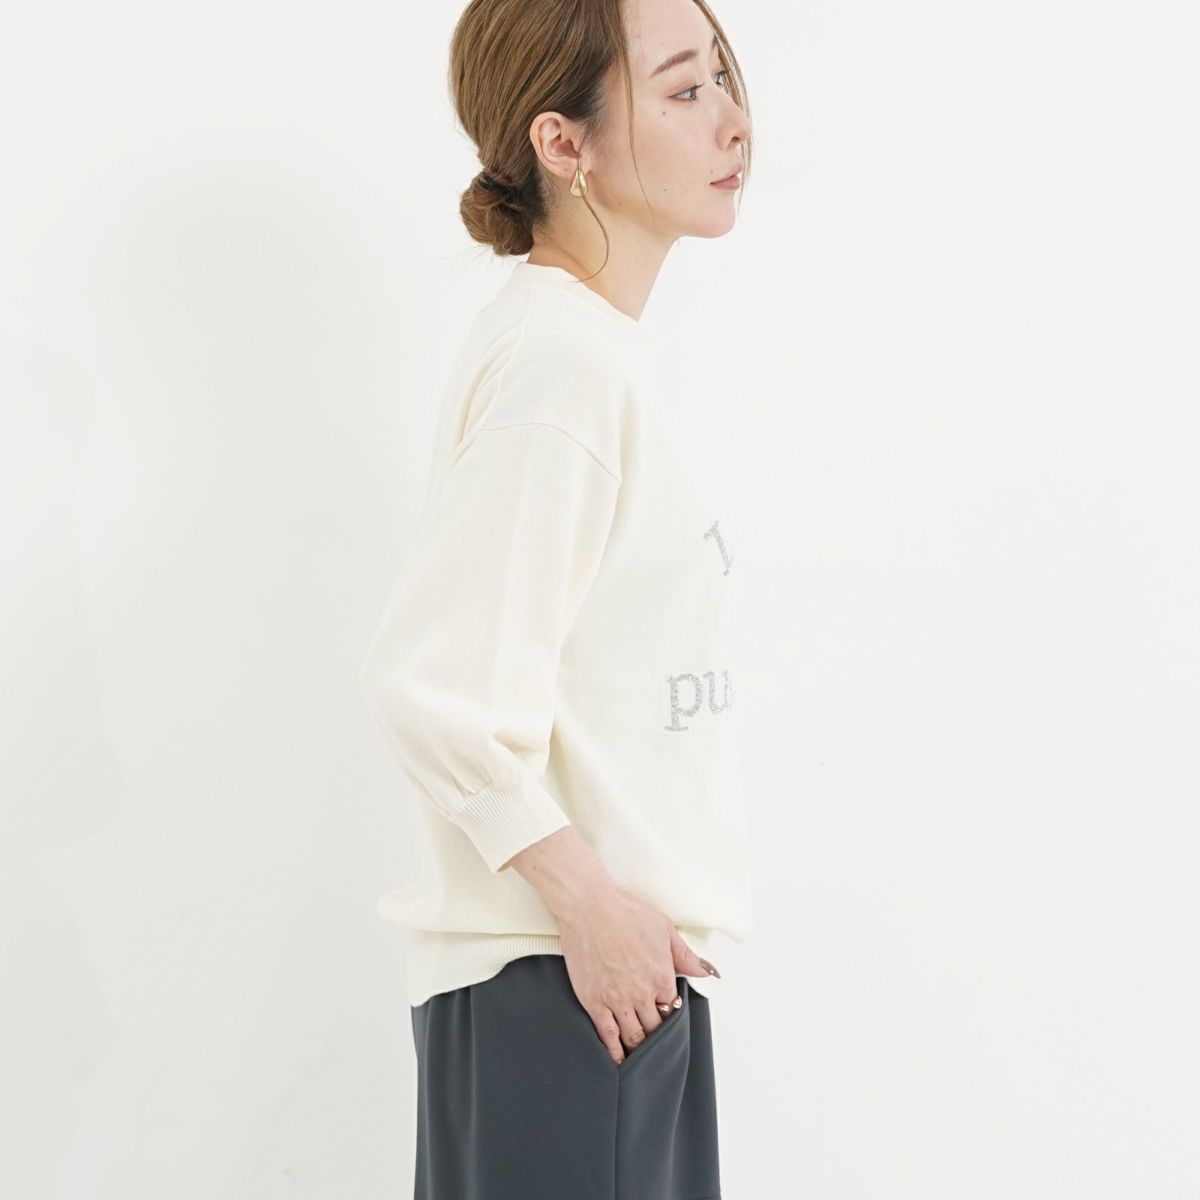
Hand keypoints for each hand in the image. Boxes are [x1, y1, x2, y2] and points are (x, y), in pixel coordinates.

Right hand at [556, 884, 719, 1064]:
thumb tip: (706, 971)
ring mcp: (617, 1000)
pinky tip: (618, 1059)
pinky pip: (607, 1035)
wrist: (589, 908)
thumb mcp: (663, 929)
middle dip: (656, 1035)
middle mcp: (642, 994)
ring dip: (639, 1048)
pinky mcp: (594, 1002)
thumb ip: (685, 955)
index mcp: (662, 976)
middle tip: (655, 1041)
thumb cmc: (626, 912)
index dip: (669, 1013)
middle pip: (655, 1028)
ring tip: (640, 1054)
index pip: (672, 1009)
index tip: (665, 1015)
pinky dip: (615, 1051)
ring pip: (633, 1037)